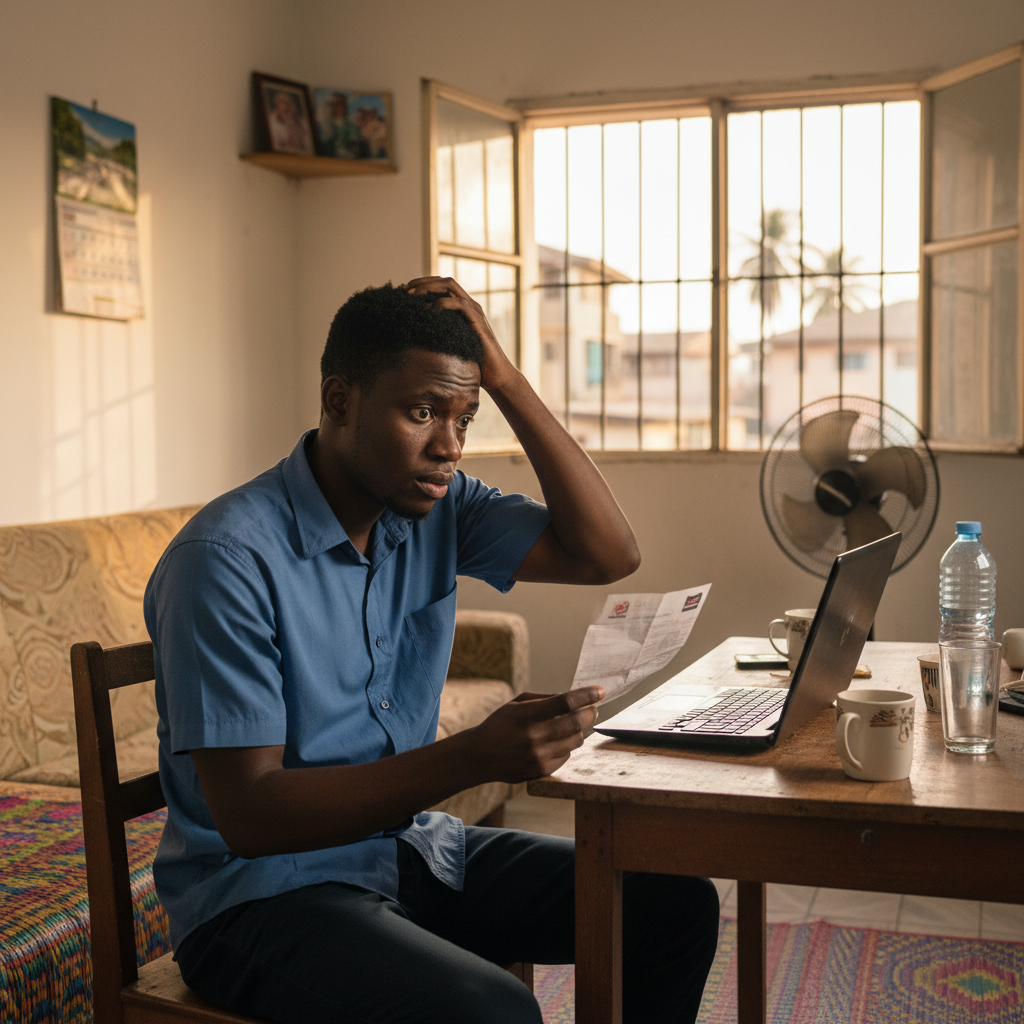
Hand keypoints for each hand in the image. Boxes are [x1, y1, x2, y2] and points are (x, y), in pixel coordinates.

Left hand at [406, 276, 518, 391]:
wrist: (496, 375)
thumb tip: (413, 336)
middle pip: (444, 281)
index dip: (422, 284)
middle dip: (422, 283)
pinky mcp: (478, 322)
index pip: (441, 286)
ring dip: (428, 288)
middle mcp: (469, 305)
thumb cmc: (473, 363)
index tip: (403, 291)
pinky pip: (459, 305)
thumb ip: (438, 335)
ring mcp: (475, 312)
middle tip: (404, 291)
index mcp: (463, 308)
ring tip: (412, 296)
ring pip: (450, 287)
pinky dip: (442, 304)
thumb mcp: (450, 345)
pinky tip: (429, 310)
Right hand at [463, 686, 604, 783]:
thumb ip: (544, 699)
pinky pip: (567, 755)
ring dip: (579, 730)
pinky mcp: (542, 771)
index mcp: (527, 714)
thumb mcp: (517, 704)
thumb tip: (573, 699)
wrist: (479, 756)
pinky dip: (567, 746)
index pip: (565, 702)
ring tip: (573, 724)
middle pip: (576, 722)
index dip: (586, 695)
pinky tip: (557, 741)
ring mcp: (539, 756)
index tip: (599, 691)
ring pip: (576, 740)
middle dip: (590, 712)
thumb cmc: (500, 725)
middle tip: (594, 708)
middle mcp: (534, 736)